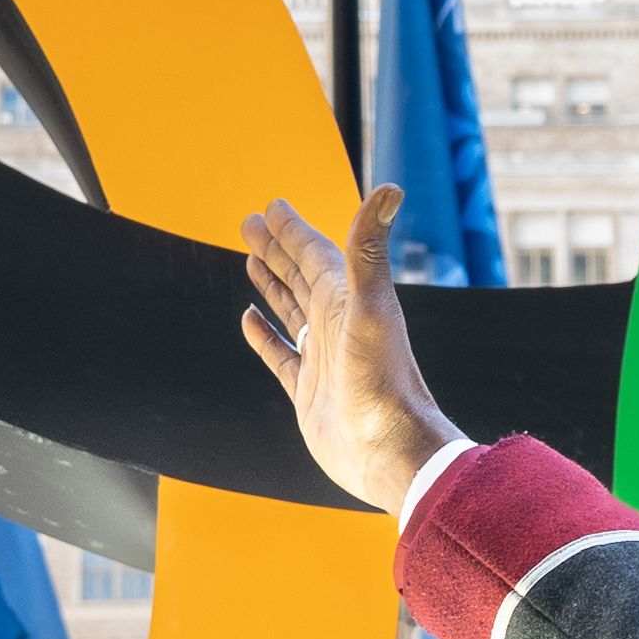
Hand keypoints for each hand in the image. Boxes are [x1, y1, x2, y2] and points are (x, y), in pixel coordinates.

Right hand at [237, 187, 464, 515]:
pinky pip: (281, 354)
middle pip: (301, 275)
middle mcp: (337, 324)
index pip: (316, 254)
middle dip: (276, 248)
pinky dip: (264, 335)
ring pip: (291, 309)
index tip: (271, 206)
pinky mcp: (308, 391)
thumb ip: (369, 250)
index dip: (293, 229)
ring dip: (272, 283)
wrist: (389, 451)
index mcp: (349, 300)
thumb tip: (390, 187)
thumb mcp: (372, 308)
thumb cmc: (384, 381)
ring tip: (251, 258)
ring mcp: (323, 358)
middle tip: (248, 222)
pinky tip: (249, 319)